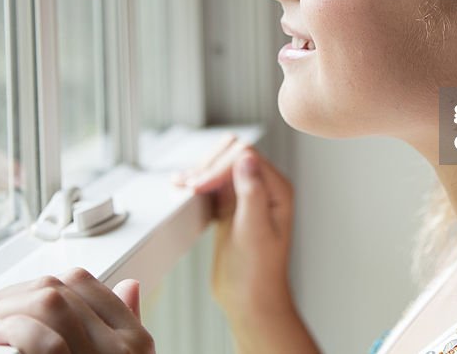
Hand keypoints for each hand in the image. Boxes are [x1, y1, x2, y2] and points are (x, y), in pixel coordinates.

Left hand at [0, 268, 153, 353]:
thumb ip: (125, 323)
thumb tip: (130, 286)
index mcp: (134, 339)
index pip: (84, 283)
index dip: (34, 283)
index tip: (1, 300)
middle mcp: (124, 347)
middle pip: (60, 290)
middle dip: (6, 295)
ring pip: (50, 304)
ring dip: (1, 308)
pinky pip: (44, 339)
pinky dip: (13, 331)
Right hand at [173, 138, 294, 321]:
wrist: (249, 301)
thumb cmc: (258, 273)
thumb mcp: (254, 231)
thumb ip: (251, 192)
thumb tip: (246, 157)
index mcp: (277, 190)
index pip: (245, 157)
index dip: (220, 166)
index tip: (199, 185)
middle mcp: (263, 190)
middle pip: (231, 156)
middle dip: (208, 166)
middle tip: (188, 185)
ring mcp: (245, 199)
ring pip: (220, 169)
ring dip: (199, 173)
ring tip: (180, 184)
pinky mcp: (229, 210)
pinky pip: (212, 187)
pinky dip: (196, 185)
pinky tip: (182, 189)